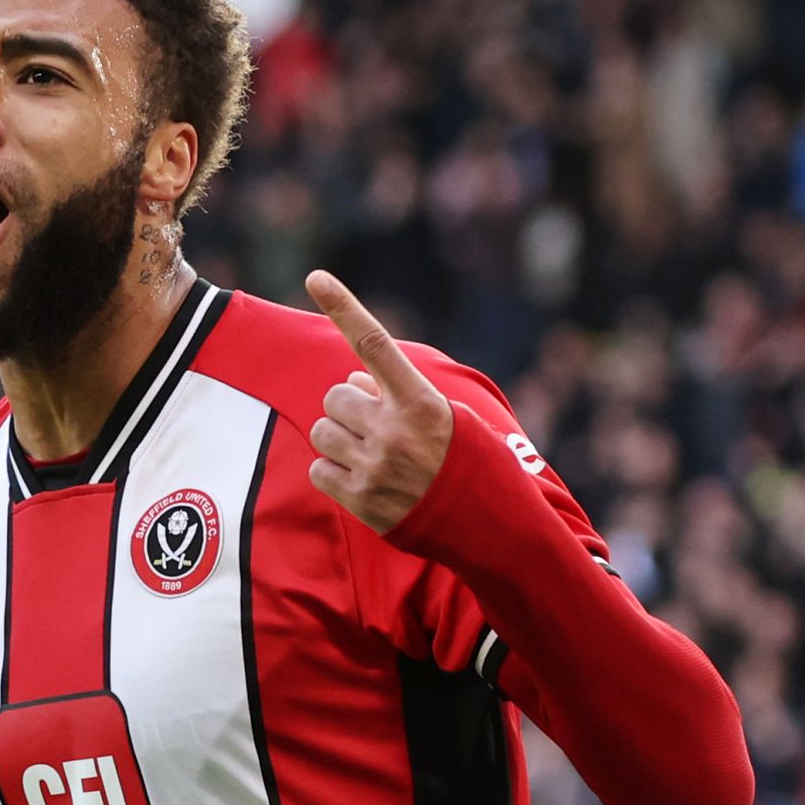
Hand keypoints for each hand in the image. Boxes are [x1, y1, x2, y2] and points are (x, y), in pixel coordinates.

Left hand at [303, 270, 452, 534]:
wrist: (489, 527)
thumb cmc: (469, 462)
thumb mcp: (449, 416)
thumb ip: (399, 393)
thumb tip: (351, 378)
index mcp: (420, 401)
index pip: (374, 343)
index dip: (343, 307)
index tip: (315, 277)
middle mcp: (394, 430)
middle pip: (336, 395)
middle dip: (350, 408)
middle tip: (379, 427)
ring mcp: (374, 466)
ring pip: (322, 431)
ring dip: (339, 439)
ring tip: (372, 455)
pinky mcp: (360, 500)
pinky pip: (318, 469)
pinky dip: (333, 472)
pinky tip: (363, 480)